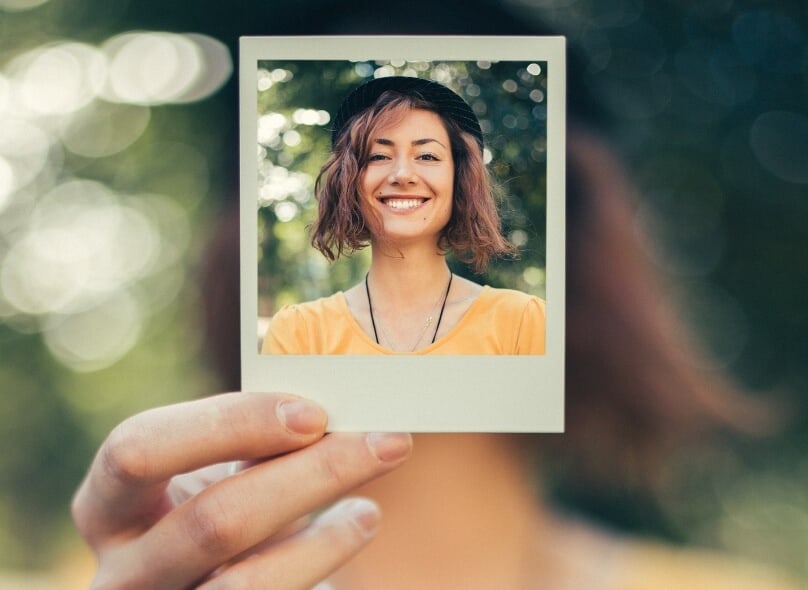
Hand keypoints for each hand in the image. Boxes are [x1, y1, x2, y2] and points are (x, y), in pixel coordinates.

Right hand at [72, 392, 411, 588]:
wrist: (218, 583)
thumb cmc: (219, 512)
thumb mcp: (216, 474)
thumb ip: (251, 441)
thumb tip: (334, 409)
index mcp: (107, 504)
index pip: (139, 449)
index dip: (229, 425)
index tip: (315, 413)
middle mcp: (120, 571)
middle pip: (213, 519)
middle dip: (313, 474)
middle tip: (387, 442)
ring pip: (248, 583)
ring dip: (328, 539)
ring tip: (371, 509)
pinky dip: (321, 565)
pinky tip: (356, 528)